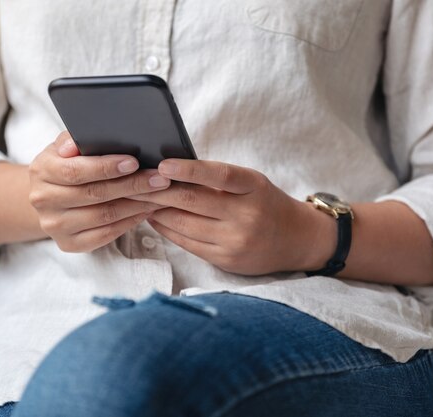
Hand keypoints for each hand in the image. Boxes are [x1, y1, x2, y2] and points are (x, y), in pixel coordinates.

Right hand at [28, 131, 170, 251]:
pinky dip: (129, 222)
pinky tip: (144, 211)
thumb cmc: (65, 165)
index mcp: (41, 171)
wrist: (49, 198)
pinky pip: (105, 235)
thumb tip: (76, 143)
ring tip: (158, 194)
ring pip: (103, 216)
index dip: (106, 167)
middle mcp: (43, 200)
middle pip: (94, 194)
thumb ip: (73, 140)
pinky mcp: (68, 244)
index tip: (134, 162)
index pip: (76, 171)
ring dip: (136, 205)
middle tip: (159, 179)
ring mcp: (55, 225)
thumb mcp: (64, 147)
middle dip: (131, 185)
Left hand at [128, 159, 335, 274]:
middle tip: (135, 183)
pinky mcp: (225, 259)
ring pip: (183, 224)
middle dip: (159, 192)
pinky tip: (155, 219)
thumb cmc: (266, 203)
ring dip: (157, 211)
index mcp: (254, 187)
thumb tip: (171, 172)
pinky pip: (186, 243)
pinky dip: (166, 230)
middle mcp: (246, 215)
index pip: (218, 175)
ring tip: (140, 200)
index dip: (189, 170)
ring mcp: (235, 241)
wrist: (297, 240)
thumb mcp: (252, 184)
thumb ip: (218, 179)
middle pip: (192, 202)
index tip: (162, 165)